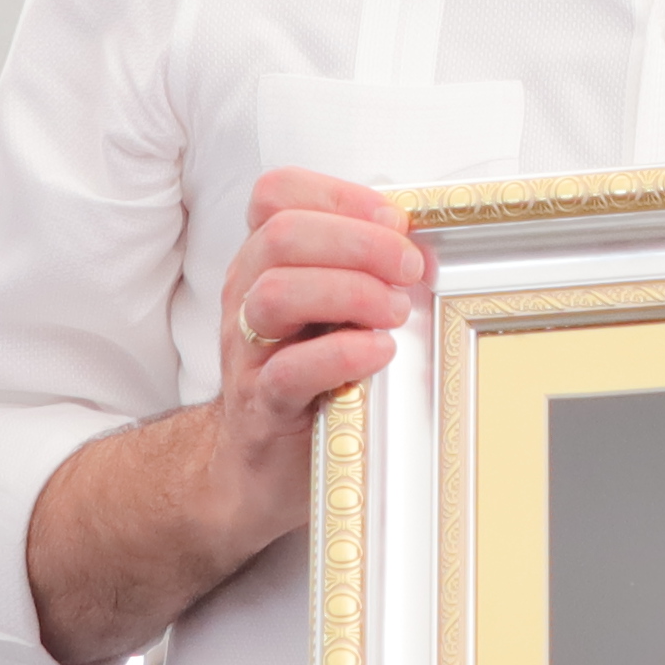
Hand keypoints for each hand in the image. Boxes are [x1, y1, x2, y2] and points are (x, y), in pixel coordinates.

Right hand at [28, 168, 428, 664]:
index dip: (341, 195)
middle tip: (410, 271)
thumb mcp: (323, 314)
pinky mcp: (263, 408)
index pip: (278, 193)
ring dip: (350, 293)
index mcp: (262, 264)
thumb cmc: (304, 383)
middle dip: (359, 242)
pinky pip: (291, 371)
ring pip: (277, 293)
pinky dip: (343, 354)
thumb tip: (419, 239)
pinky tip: (379, 354)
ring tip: (395, 314)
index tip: (397, 223)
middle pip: (282, 234)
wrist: (251, 471)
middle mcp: (245, 298)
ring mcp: (249, 354)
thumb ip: (354, 271)